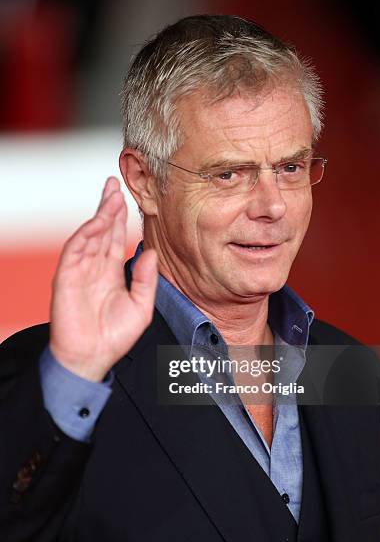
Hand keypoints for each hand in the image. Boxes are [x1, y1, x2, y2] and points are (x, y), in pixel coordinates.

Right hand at [49, 177, 157, 381]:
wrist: (92, 358)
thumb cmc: (115, 337)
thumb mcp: (141, 307)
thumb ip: (146, 280)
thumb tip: (151, 252)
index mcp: (112, 273)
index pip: (116, 239)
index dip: (121, 219)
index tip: (127, 198)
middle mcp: (95, 267)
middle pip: (102, 230)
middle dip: (108, 207)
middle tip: (115, 183)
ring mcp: (79, 270)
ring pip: (90, 235)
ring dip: (99, 215)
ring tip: (110, 196)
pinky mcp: (66, 276)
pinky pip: (75, 250)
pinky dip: (86, 234)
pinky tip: (98, 221)